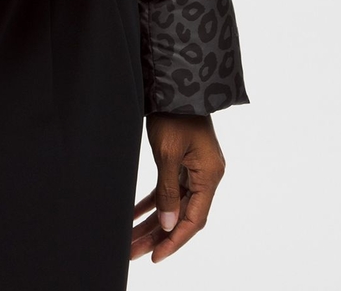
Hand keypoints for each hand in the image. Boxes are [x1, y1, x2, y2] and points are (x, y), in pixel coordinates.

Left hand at [130, 113, 225, 262]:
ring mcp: (194, 169)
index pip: (194, 219)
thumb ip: (168, 191)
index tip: (155, 256)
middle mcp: (205, 176)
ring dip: (153, 221)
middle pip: (182, 215)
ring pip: (173, 204)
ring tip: (131, 239)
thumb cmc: (174, 114)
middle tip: (134, 251)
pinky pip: (168, 189)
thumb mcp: (167, 153)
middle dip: (158, 234)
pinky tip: (135, 214)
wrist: (174, 83)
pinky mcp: (182, 161)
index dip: (174, 240)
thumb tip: (167, 225)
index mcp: (209, 176)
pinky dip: (152, 201)